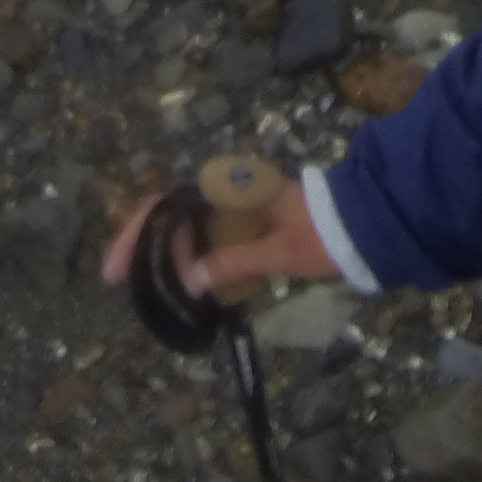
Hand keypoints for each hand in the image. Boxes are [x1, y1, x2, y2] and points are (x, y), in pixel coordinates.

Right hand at [100, 170, 337, 307]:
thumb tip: (191, 281)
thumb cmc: (323, 233)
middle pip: (170, 217)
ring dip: (170, 258)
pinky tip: (189, 285)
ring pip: (188, 230)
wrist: (366, 222)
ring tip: (154, 290)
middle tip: (126, 286)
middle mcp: (227, 192)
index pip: (165, 206)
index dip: (133, 235)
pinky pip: (211, 238)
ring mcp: (239, 208)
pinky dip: (195, 260)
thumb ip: (234, 263)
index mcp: (229, 190)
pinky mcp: (251, 223)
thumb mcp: (279, 251)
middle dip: (145, 250)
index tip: (115, 271)